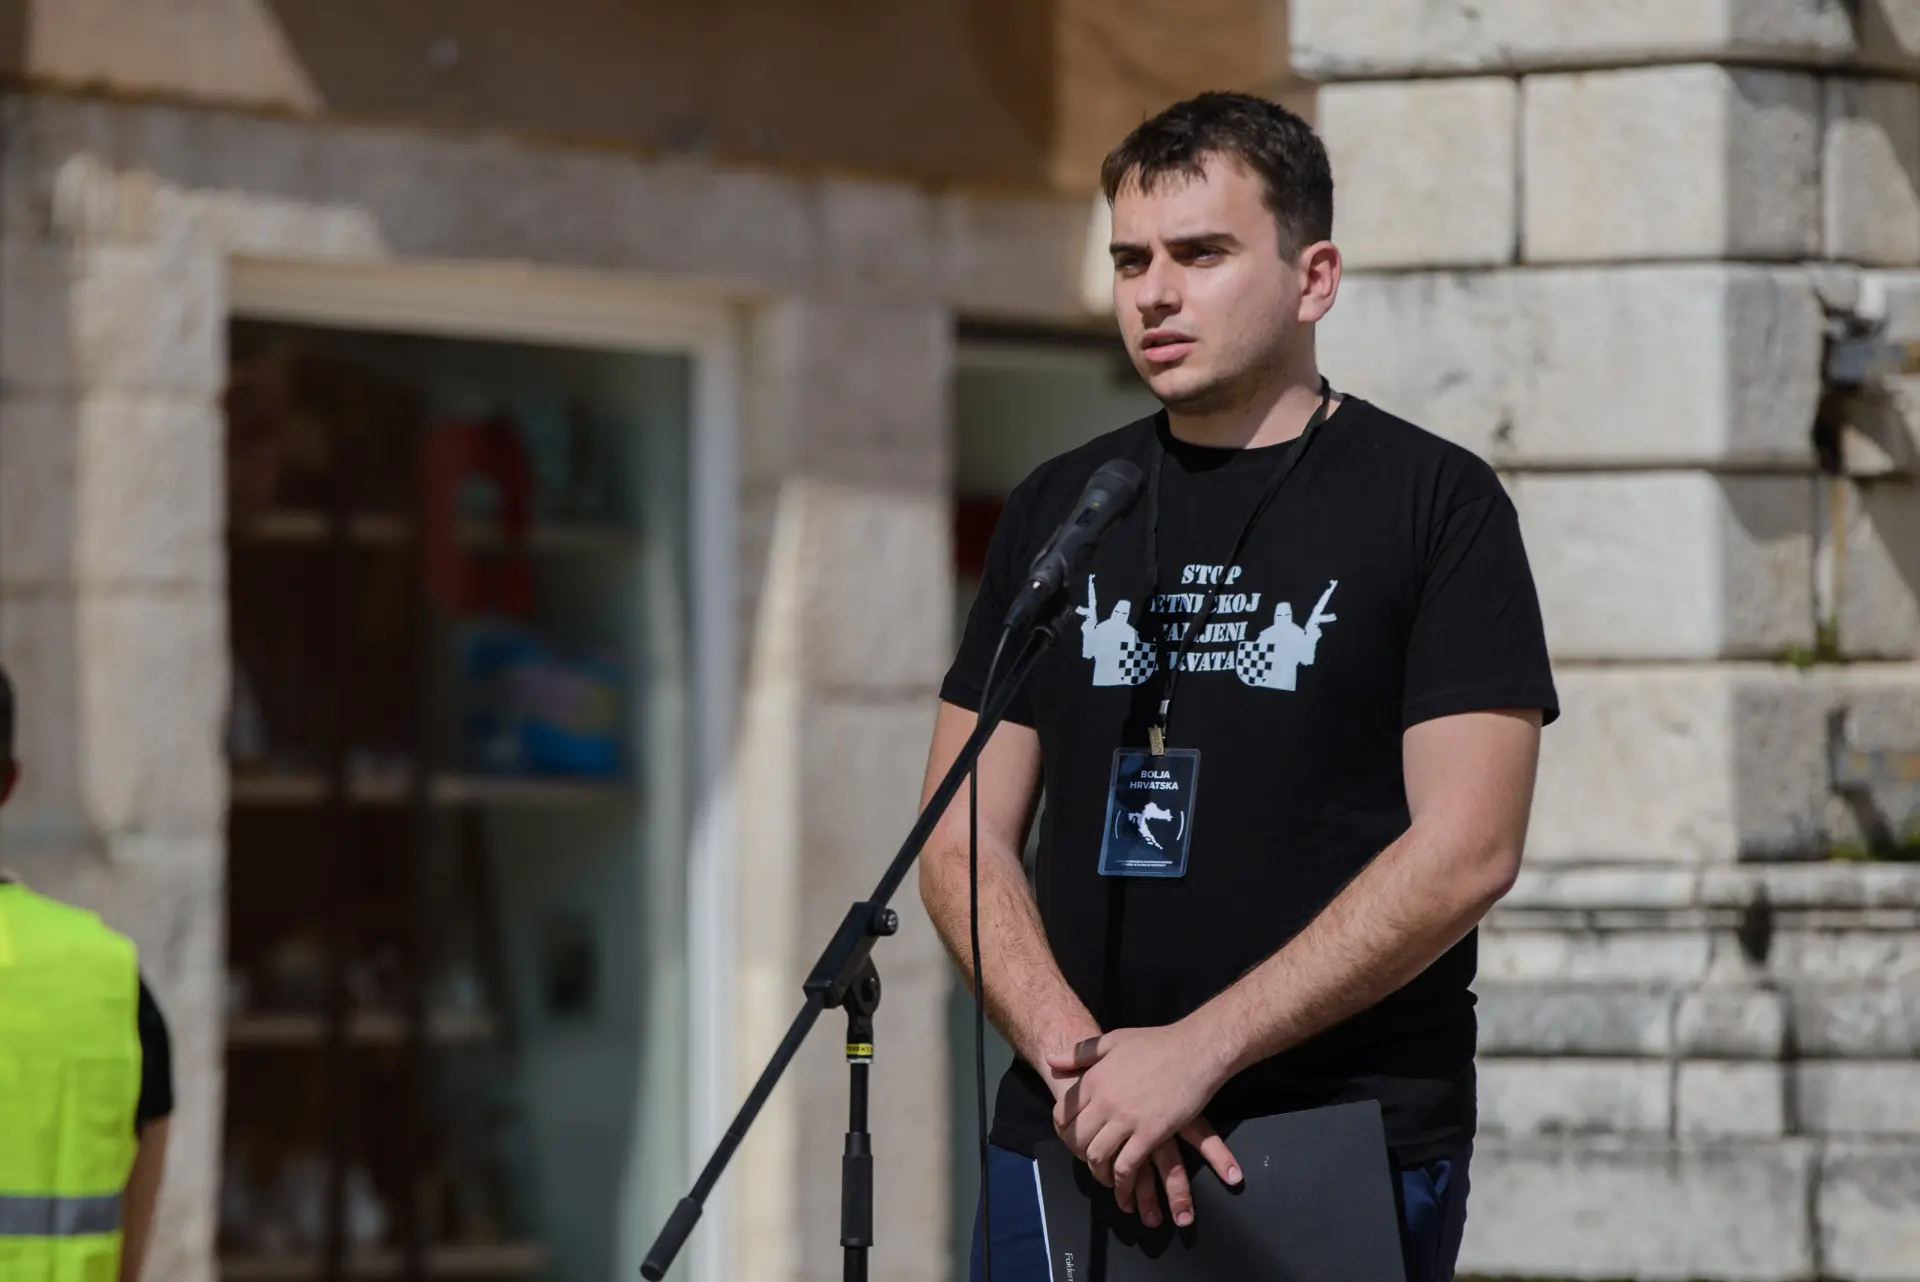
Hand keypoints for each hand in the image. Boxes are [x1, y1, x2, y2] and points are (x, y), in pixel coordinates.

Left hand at [1047, 1025, 1241, 1224]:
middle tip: (1090, 1163)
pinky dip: (1122, 1182)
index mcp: (1093, 1079)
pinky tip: (1125, 1188)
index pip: (1063, 1114)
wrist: (1195, 1050)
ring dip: (1098, 1173)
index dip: (1064, 1131)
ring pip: (1097, 1156)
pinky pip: (1126, 1166)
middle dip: (1079, 1156)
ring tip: (1106, 1179)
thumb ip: (1080, 1053)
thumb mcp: (1113, 1040)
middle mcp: (1104, 1101)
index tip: (1072, 1139)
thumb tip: (1051, 1060)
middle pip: (1077, 1139)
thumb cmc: (1157, 1043)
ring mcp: (1126, 1119)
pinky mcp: (1150, 1134)